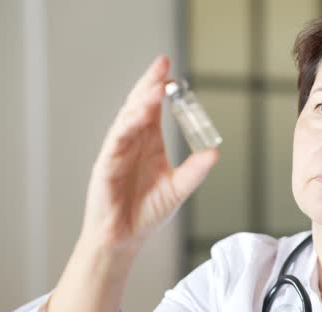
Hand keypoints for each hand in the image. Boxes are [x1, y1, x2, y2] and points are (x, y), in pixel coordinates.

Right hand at [81, 56, 218, 251]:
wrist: (124, 238)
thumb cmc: (146, 211)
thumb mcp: (179, 188)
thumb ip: (195, 169)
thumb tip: (215, 152)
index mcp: (148, 143)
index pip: (154, 109)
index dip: (163, 91)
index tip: (176, 75)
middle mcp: (132, 142)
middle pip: (140, 105)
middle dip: (150, 83)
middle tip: (163, 63)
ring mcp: (117, 152)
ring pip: (127, 118)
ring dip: (141, 101)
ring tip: (157, 86)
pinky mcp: (106, 165)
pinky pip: (116, 140)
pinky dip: (128, 125)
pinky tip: (140, 115)